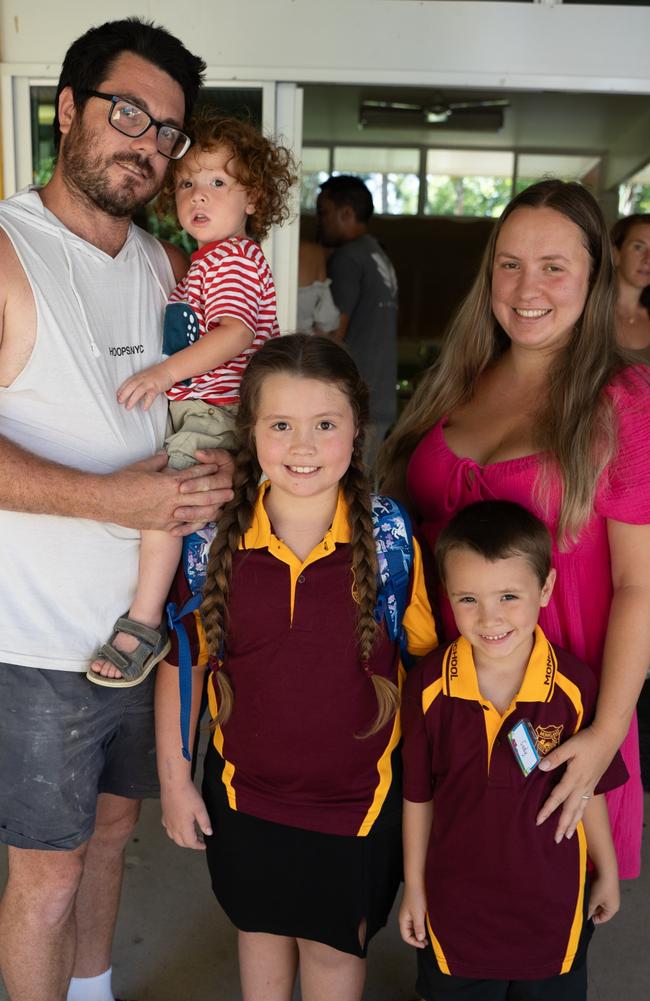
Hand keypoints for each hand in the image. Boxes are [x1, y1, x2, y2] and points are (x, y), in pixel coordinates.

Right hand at [105, 450, 233, 532]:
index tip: (218, 468)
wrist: (107, 501)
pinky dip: (196, 523)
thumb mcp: (143, 465)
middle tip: (232, 489)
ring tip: (224, 505)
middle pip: (203, 494)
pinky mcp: (163, 525)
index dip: (208, 471)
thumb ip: (158, 462)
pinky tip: (204, 521)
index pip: (195, 475)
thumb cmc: (123, 481)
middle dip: (219, 491)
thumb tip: (167, 457)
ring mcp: (169, 514)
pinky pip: (185, 526)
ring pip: (199, 512)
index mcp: (169, 482)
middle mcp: (173, 499)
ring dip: (213, 508)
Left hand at [117, 361, 175, 410]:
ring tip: (128, 407)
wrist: (169, 369)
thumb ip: (139, 383)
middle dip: (124, 394)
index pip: (128, 382)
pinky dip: (147, 402)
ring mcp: (149, 382)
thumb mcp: (146, 377)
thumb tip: (134, 394)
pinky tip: (144, 408)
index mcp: (139, 376)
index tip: (117, 395)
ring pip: (138, 391)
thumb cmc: (158, 374)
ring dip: (132, 399)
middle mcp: (142, 378)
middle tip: (119, 402)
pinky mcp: (156, 387)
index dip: (122, 389)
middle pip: (131, 386)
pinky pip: (150, 395)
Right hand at [161, 782, 212, 849]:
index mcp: (183, 827)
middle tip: (199, 840)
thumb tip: (208, 833)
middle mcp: (173, 827)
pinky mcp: (164, 815)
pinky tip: (178, 826)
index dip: (198, 846)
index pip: (190, 843)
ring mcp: (167, 821)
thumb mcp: (200, 809)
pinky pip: (168, 828)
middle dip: (190, 844)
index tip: (204, 845)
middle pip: (181, 842)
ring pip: (173, 837)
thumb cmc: (187, 794)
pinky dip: (174, 832)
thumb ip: (205, 822)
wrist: (173, 783)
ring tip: (190, 835)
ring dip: (182, 839)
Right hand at [398, 884, 427, 948]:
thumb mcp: (418, 914)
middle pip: (410, 933)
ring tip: (429, 933)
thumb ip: (419, 928)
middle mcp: (406, 917)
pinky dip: (423, 924)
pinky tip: (429, 924)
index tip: (424, 944)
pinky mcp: (415, 909)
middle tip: (427, 941)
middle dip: (418, 938)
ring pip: (415, 927)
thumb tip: (420, 939)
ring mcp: (410, 913)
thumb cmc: (416, 896)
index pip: (406, 936)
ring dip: (421, 931)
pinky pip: (418, 920)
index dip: (414, 942)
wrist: (418, 881)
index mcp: (403, 920)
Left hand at [536, 726, 616, 841]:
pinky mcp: (594, 783)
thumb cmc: (587, 741)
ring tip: (567, 836)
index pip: (557, 797)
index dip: (547, 809)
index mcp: (574, 777)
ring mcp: (589, 786)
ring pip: (580, 809)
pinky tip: (578, 817)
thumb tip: (541, 766)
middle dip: (562, 825)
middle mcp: (582, 785)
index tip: (539, 820)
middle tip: (556, 840)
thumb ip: (556, 757)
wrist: (608, 738)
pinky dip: (581, 814)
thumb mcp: (570, 746)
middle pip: (570, 809)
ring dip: (573, 823)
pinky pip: (586, 804)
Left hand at [588, 870, 619, 924]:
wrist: (605, 869)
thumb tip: (585, 917)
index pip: (602, 919)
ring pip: (597, 901)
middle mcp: (612, 902)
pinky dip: (591, 893)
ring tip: (583, 897)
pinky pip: (597, 893)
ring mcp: (609, 894)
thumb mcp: (593, 901)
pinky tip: (586, 890)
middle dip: (590, 908)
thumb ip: (589, 910)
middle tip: (581, 906)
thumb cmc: (601, 887)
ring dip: (590, 900)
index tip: (583, 916)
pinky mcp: (605, 886)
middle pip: (599, 910)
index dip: (593, 919)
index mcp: (612, 909)